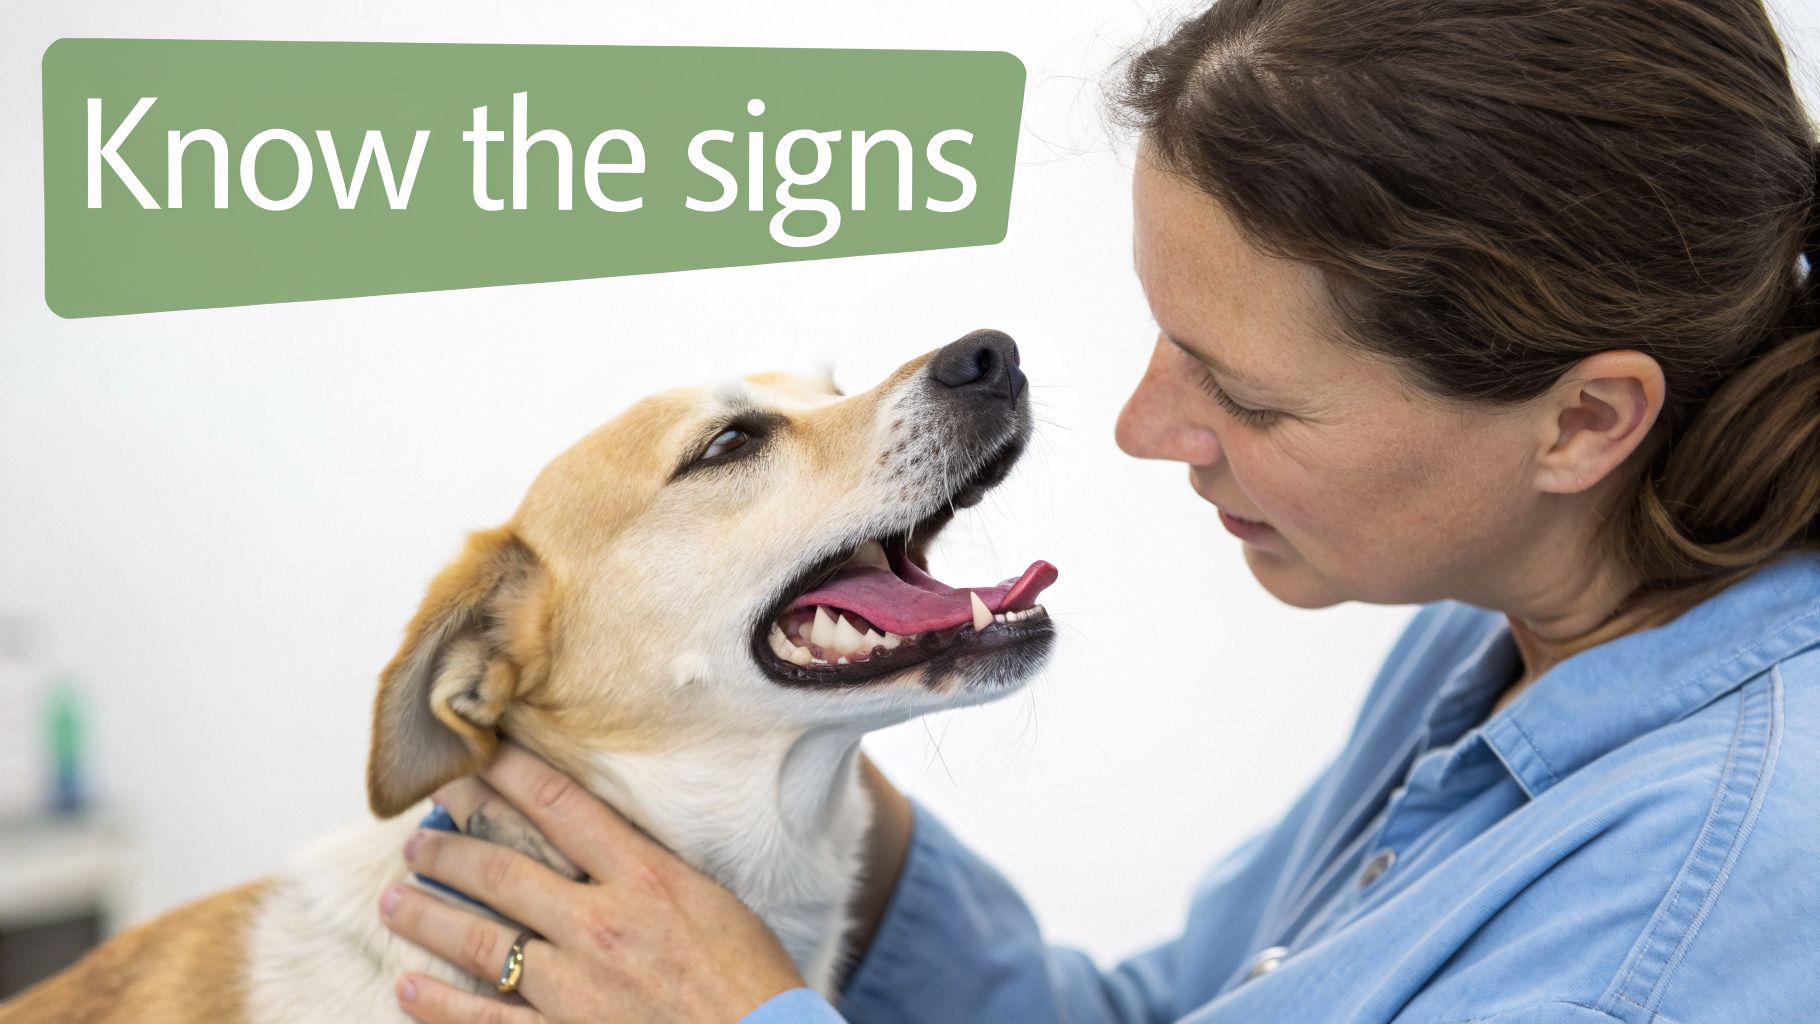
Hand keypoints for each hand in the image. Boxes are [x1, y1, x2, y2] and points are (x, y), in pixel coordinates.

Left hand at [378, 743, 807, 1023]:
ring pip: (479, 940)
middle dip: (451, 844)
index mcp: (646, 881)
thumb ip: (656, 874)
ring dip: (428, 915)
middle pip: (504, 870)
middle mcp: (601, 926)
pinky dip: (440, 1005)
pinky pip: (484, 1020)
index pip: (562, 808)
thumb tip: (610, 846)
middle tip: (417, 830)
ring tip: (395, 897)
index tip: (474, 754)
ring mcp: (575, 989)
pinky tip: (410, 988)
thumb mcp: (715, 905)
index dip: (509, 774)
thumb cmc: (753, 983)